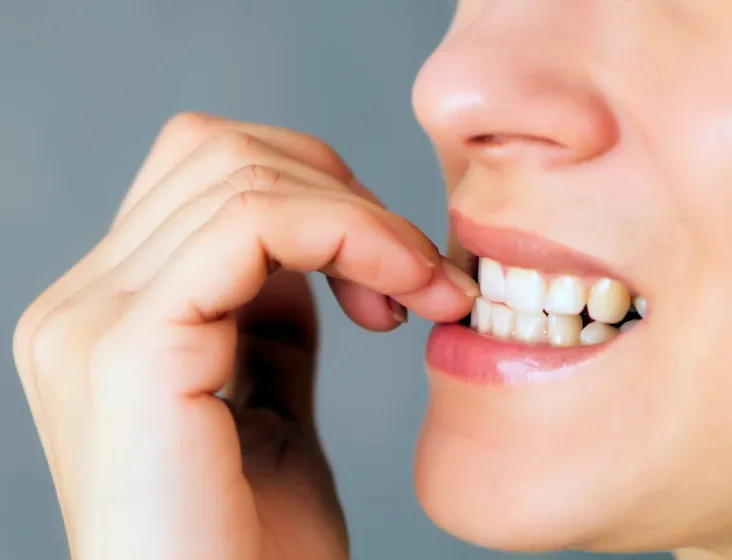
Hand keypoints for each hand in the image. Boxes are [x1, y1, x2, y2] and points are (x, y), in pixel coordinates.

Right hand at [13, 113, 476, 559]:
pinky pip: (254, 222)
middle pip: (219, 153)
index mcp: (110, 316)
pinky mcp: (129, 348)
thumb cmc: (256, 551)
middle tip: (418, 271)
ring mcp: (94, 320)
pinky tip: (400, 292)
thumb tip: (302, 257)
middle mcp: (83, 305)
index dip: (321, 199)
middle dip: (342, 193)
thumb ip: (270, 325)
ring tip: (422, 288)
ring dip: (361, 216)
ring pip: (240, 171)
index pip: (208, 177)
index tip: (401, 273)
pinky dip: (349, 234)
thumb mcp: (270, 408)